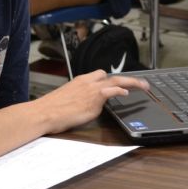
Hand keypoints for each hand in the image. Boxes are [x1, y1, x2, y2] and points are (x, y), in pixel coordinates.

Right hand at [35, 70, 149, 133]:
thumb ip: (78, 100)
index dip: (110, 80)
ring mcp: (91, 89)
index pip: (98, 76)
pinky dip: (121, 89)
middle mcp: (86, 82)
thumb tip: (82, 106)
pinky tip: (128, 93)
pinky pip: (112, 89)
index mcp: (78, 81)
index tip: (119, 83)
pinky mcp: (94, 97)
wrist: (44, 112)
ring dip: (131, 82)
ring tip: (143, 86)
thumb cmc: (50, 110)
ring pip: (115, 80)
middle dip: (126, 79)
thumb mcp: (65, 101)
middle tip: (139, 83)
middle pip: (110, 75)